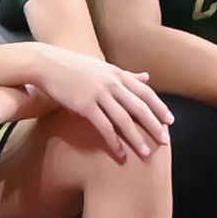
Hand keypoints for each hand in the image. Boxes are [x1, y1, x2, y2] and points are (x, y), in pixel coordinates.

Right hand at [26, 49, 172, 157]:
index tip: (170, 121)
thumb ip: (125, 75)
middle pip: (139, 107)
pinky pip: (104, 127)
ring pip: (124, 120)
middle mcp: (111, 83)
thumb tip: (147, 77)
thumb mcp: (103, 67)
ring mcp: (98, 93)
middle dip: (154, 126)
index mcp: (117, 73)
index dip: (159, 107)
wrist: (46, 63)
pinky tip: (120, 154)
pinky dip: (114, 142)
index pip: (145, 92)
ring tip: (146, 153)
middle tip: (165, 142)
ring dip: (137, 138)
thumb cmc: (73, 66)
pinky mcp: (84, 105)